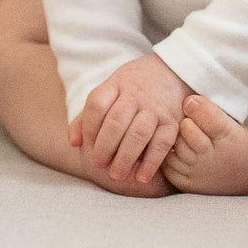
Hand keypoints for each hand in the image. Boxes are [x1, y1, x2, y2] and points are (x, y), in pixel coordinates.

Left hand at [70, 54, 195, 184]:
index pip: (97, 103)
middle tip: (98, 165)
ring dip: (126, 157)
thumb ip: (89, 115)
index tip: (85, 144)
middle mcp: (136, 95)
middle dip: (105, 146)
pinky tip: (141, 176)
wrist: (174, 71)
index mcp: (116, 85)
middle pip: (116, 120)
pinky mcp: (173, 121)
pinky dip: (151, 161)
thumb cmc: (135, 87)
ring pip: (139, 133)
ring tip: (117, 175)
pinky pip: (163, 142)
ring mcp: (156, 107)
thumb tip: (74, 143)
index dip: (88, 126)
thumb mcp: (111, 90)